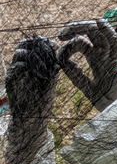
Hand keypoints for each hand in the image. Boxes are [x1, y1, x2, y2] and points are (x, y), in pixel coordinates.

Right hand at [5, 35, 59, 163]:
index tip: (56, 46)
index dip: (44, 43)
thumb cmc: (42, 104)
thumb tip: (60, 56)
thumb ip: (53, 70)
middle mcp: (22, 65)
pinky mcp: (10, 80)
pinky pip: (16, 66)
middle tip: (50, 51)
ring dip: (35, 56)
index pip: (34, 45)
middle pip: (25, 44)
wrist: (31, 120)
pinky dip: (28, 67)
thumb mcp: (51, 84)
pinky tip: (38, 74)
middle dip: (38, 45)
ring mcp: (15, 72)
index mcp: (32, 64)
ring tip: (45, 65)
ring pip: (20, 53)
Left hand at [58, 19, 116, 111]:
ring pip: (100, 33)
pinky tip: (97, 22)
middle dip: (75, 28)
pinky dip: (108, 30)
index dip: (69, 41)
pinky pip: (115, 42)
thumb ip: (74, 72)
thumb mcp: (83, 85)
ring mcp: (110, 57)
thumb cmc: (103, 101)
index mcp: (96, 59)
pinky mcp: (116, 62)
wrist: (116, 111)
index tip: (58, 47)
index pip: (82, 42)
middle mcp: (103, 55)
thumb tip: (60, 59)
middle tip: (61, 34)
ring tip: (71, 27)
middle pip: (90, 33)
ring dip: (85, 26)